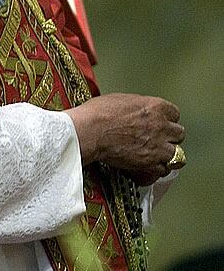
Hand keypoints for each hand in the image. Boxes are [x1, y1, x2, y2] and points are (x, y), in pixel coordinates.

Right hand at [65, 93, 184, 180]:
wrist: (91, 131)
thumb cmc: (99, 113)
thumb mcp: (122, 100)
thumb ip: (139, 108)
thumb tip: (138, 113)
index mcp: (156, 107)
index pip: (175, 113)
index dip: (167, 120)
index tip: (161, 123)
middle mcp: (162, 126)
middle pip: (179, 134)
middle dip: (170, 137)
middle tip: (159, 139)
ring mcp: (159, 146)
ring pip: (177, 155)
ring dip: (168, 155)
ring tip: (157, 156)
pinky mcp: (151, 164)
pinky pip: (164, 170)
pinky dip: (157, 169)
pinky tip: (149, 166)